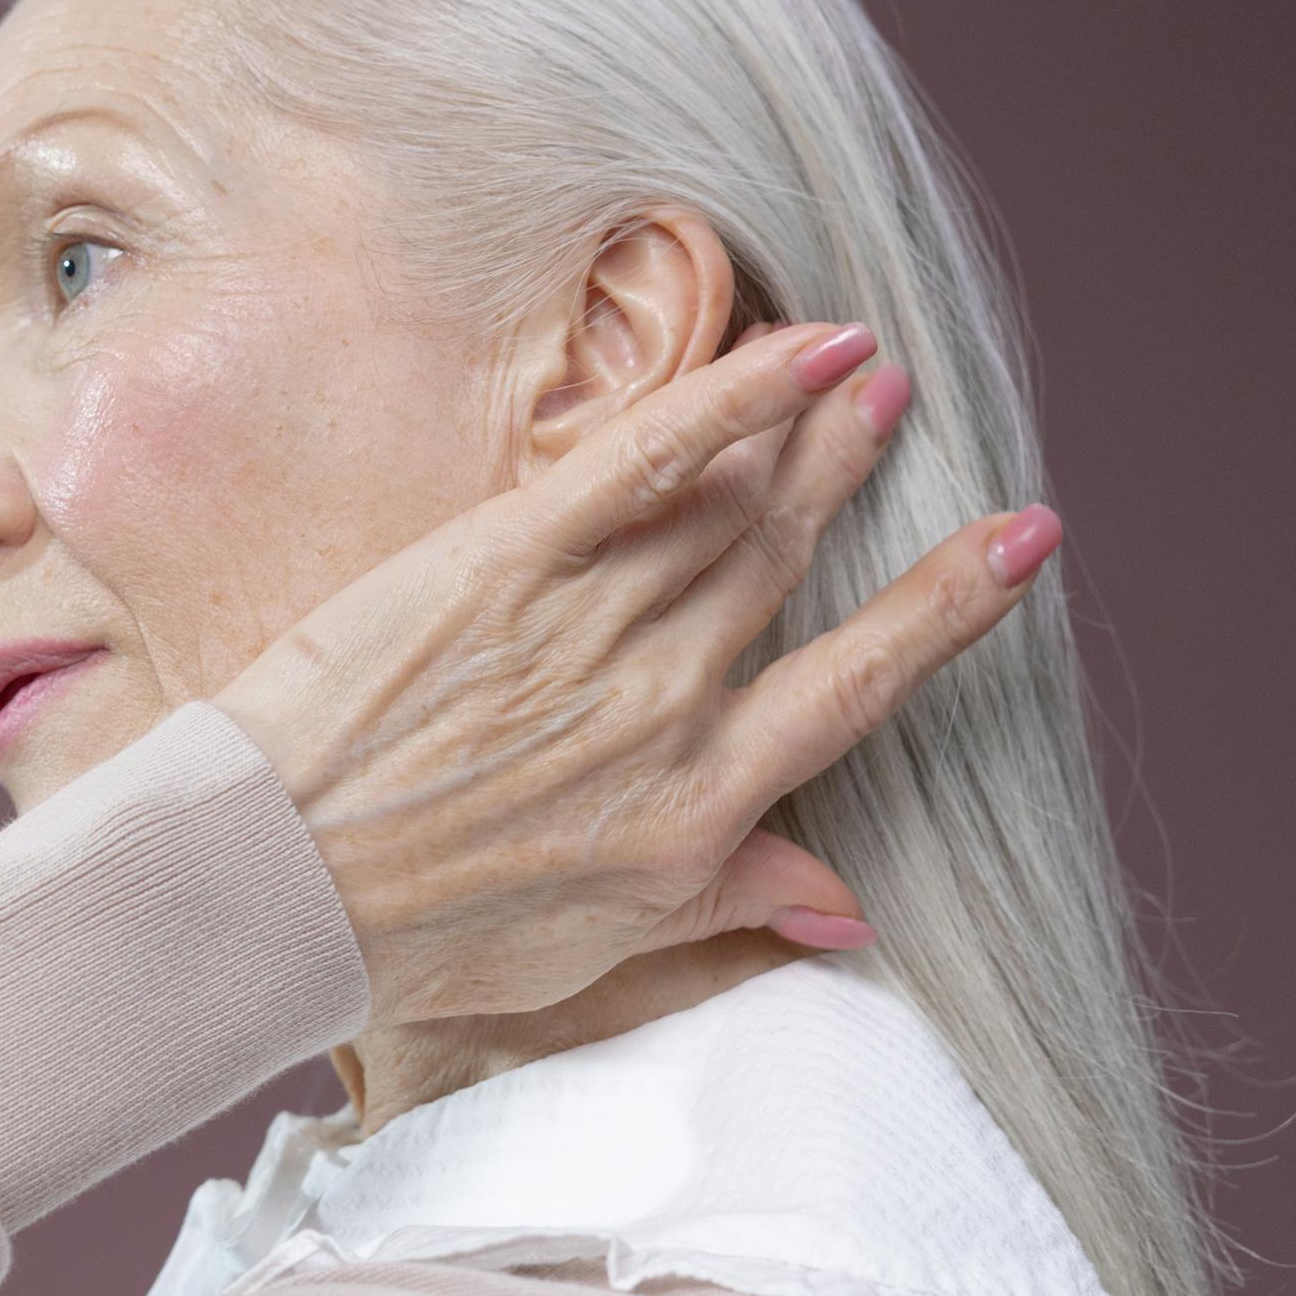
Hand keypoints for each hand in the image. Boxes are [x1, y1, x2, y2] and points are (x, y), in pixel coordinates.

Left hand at [212, 318, 1059, 1029]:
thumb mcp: (596, 952)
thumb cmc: (423, 935)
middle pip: (791, 563)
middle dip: (859, 474)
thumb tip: (851, 907)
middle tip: (913, 403)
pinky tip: (789, 344)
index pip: (860, 686)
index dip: (950, 608)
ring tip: (864, 362)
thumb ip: (732, 907)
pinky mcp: (508, 560)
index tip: (1019, 542)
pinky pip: (645, 461)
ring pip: (734, 502)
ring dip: (810, 424)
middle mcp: (669, 706)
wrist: (276, 888)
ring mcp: (593, 625)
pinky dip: (729, 397)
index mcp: (699, 805)